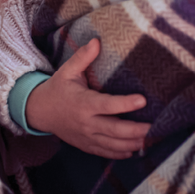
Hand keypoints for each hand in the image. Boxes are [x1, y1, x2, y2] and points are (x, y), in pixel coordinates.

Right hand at [25, 38, 150, 158]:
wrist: (40, 112)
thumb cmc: (58, 88)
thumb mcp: (67, 70)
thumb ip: (83, 57)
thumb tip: (97, 40)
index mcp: (83, 103)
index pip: (107, 105)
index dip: (126, 103)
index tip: (143, 100)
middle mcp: (86, 123)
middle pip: (115, 130)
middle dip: (136, 130)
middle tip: (154, 127)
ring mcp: (86, 137)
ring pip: (112, 145)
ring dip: (132, 144)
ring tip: (150, 140)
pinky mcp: (86, 145)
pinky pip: (105, 152)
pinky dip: (120, 153)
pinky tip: (134, 150)